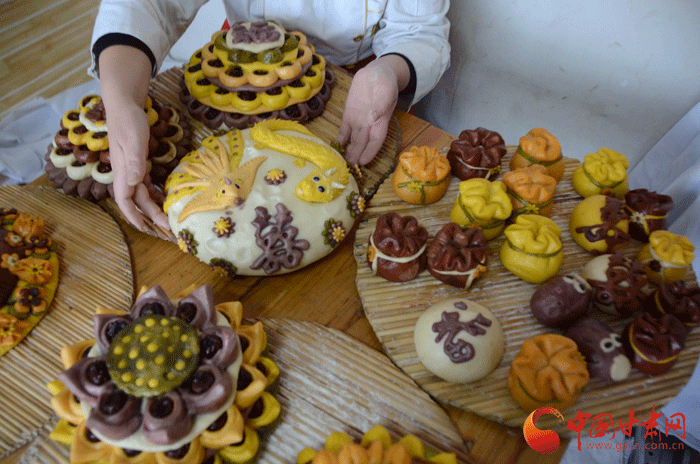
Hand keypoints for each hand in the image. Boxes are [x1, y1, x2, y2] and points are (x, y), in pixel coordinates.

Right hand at [105, 99, 168, 230]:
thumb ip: (135, 160)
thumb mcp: (133, 139)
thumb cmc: (128, 120)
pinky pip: (146, 184)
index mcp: (122, 170)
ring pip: (142, 194)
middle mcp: (126, 173)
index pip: (124, 199)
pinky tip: (165, 199)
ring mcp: (133, 168)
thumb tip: (135, 181)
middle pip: (137, 200)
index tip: (143, 228)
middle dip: (151, 215)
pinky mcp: (139, 162)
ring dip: (154, 207)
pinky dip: (155, 193)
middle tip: (169, 227)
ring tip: (169, 218)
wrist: (125, 104)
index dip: (132, 215)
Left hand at [335, 55, 409, 165]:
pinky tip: (333, 148)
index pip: (376, 140)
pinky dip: (339, 139)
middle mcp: (369, 124)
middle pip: (362, 143)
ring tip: (341, 163)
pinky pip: (344, 130)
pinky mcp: (349, 115)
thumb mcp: (386, 89)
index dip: (370, 151)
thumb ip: (381, 104)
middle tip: (348, 168)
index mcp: (381, 120)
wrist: (377, 72)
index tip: (363, 162)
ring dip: (347, 151)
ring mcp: (358, 120)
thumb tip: (374, 117)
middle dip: (356, 155)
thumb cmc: (386, 81)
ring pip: (352, 140)